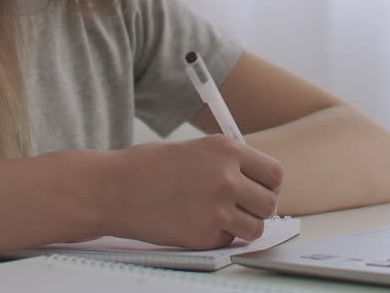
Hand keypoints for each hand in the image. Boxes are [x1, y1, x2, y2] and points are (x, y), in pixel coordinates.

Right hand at [109, 135, 282, 249]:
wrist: (114, 189)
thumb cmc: (150, 167)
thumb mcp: (196, 149)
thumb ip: (228, 163)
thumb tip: (257, 181)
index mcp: (227, 150)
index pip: (274, 173)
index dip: (268, 184)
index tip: (259, 189)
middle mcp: (227, 178)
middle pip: (270, 203)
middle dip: (258, 207)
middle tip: (241, 207)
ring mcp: (217, 209)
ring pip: (256, 227)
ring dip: (243, 226)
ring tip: (221, 218)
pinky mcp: (204, 235)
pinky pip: (229, 240)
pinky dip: (218, 237)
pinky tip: (197, 224)